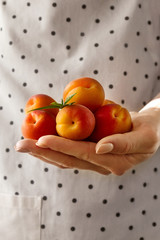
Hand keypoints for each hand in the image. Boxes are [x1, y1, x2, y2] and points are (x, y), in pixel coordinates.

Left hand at [15, 103, 159, 175]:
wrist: (150, 130)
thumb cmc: (149, 130)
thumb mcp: (145, 136)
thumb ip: (125, 143)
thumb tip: (100, 148)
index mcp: (115, 163)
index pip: (84, 155)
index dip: (63, 147)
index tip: (42, 139)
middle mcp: (102, 165)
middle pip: (68, 160)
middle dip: (44, 152)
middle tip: (21, 145)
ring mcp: (95, 161)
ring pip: (65, 159)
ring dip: (44, 152)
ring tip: (24, 145)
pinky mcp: (91, 155)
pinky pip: (69, 154)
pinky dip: (53, 148)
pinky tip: (39, 143)